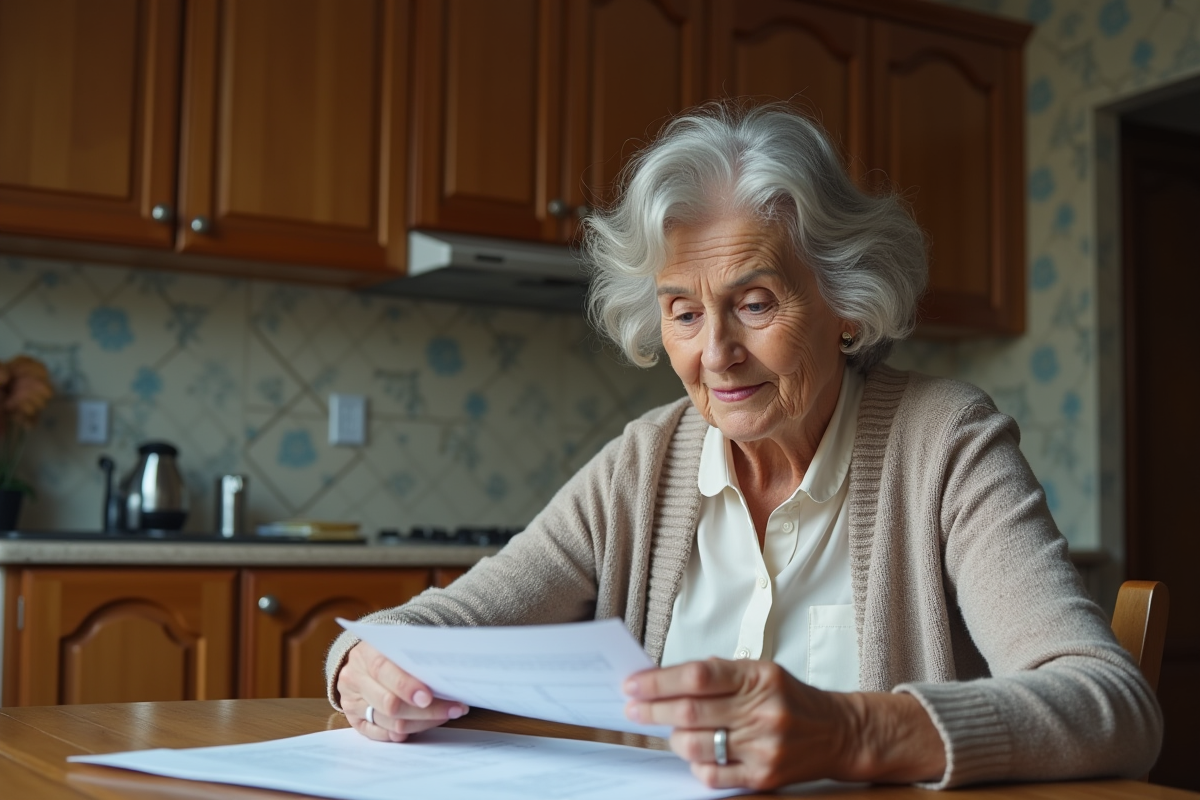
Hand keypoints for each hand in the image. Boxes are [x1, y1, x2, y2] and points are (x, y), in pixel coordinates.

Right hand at [337, 641, 468, 741]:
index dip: (405, 685)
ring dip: (424, 722)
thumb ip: (416, 656)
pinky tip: (425, 725)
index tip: (428, 697)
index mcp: (364, 654)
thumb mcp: (398, 644)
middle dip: (425, 710)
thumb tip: (446, 673)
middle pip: (389, 703)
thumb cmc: (389, 651)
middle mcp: (354, 679)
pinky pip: (384, 735)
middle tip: (453, 709)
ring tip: (448, 714)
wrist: (363, 661)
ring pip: (391, 723)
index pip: (382, 670)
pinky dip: (407, 732)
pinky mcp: (355, 722)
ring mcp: (352, 703)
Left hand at [623, 658, 944, 789]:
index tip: (633, 684)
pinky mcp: (764, 776)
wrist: (839, 733)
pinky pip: (713, 774)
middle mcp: (762, 711)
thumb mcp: (762, 671)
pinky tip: (694, 753)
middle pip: (690, 712)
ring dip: (673, 738)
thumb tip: (666, 678)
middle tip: (632, 708)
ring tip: (669, 731)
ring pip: (696, 745)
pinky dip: (695, 764)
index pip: (698, 676)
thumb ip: (719, 673)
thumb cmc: (793, 699)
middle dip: (652, 710)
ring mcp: (764, 746)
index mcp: (759, 677)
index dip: (659, 681)